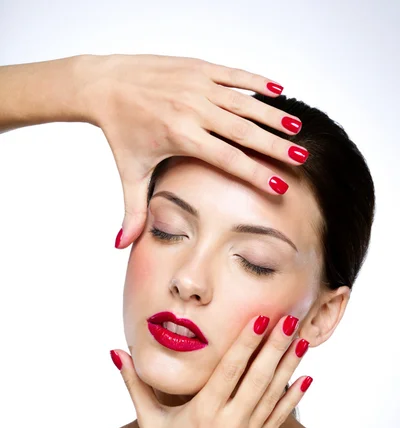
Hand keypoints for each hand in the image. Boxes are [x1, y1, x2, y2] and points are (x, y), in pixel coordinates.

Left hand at [82, 54, 306, 247]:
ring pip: (243, 102)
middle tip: (302, 158)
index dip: (255, 173)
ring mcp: (196, 85)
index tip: (280, 185)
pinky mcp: (197, 67)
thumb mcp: (129, 173)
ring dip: (273, 114)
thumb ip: (133, 211)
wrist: (104, 84)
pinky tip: (278, 89)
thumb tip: (122, 246)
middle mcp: (192, 109)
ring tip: (298, 128)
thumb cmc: (120, 132)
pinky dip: (256, 81)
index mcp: (180, 136)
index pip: (227, 159)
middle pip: (243, 131)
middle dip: (275, 146)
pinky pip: (233, 74)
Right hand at [110, 314, 311, 427]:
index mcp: (204, 412)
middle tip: (291, 319)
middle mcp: (230, 422)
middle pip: (258, 378)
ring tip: (303, 340)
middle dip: (276, 346)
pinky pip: (279, 417)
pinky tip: (306, 379)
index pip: (230, 370)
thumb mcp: (147, 420)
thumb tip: (116, 352)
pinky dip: (293, 397)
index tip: (260, 318)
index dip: (246, 343)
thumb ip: (133, 383)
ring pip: (273, 394)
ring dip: (289, 366)